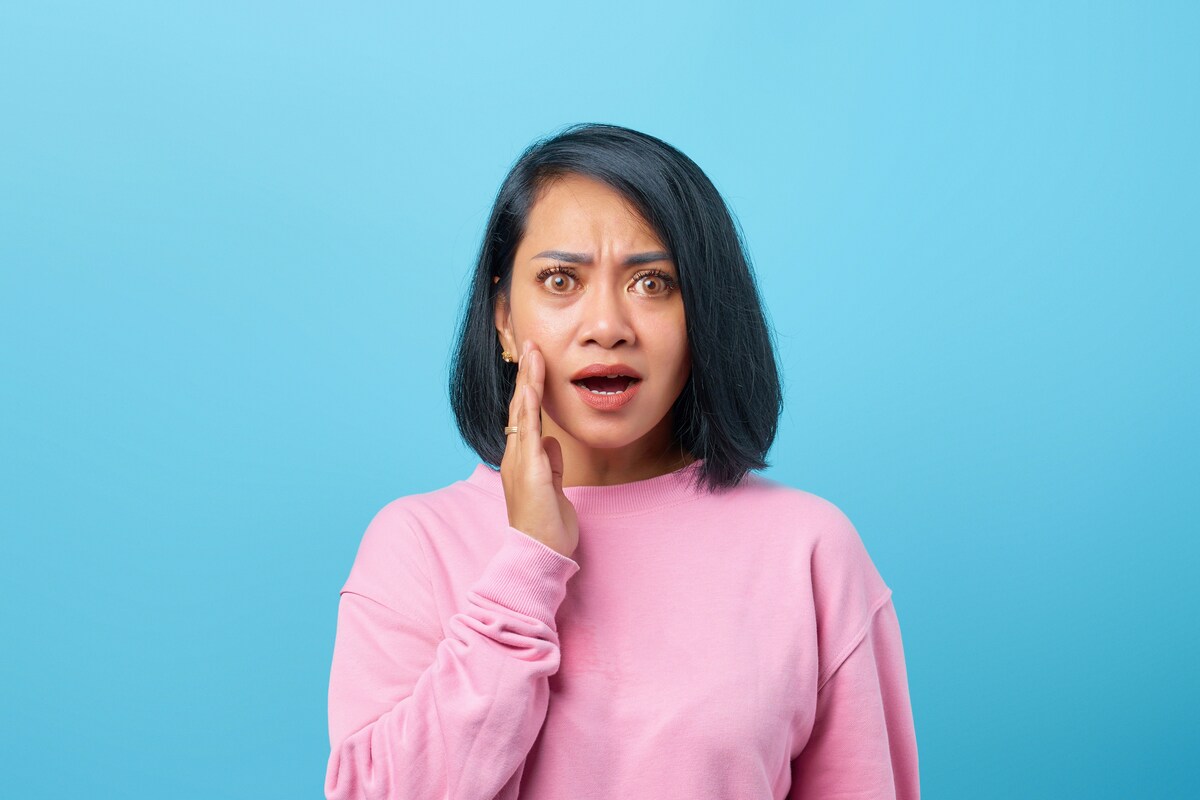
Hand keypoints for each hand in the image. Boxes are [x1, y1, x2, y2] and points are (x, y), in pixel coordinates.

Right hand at [500, 340, 579, 559]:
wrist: (539, 553)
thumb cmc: (546, 525)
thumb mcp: (554, 487)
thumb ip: (552, 463)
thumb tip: (553, 443)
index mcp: (522, 459)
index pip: (525, 414)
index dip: (529, 386)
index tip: (535, 359)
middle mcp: (515, 456)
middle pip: (518, 406)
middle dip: (525, 373)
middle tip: (529, 343)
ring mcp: (519, 462)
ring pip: (521, 412)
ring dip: (527, 380)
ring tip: (531, 352)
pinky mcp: (529, 470)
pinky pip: (528, 432)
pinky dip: (528, 407)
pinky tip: (531, 386)